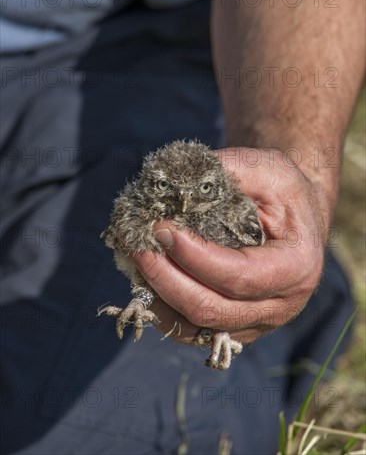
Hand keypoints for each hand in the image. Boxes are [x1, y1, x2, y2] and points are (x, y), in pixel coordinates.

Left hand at [132, 148, 331, 344]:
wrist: (293, 218)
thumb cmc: (281, 190)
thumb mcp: (267, 168)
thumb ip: (225, 172)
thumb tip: (170, 184)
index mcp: (296, 268)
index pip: (237, 276)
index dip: (192, 256)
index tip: (160, 227)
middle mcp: (280, 305)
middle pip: (211, 309)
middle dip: (164, 278)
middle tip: (137, 244)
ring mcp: (257, 323)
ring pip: (195, 328)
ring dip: (158, 295)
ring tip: (137, 258)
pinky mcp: (235, 327)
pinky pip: (191, 331)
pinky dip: (163, 307)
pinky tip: (148, 276)